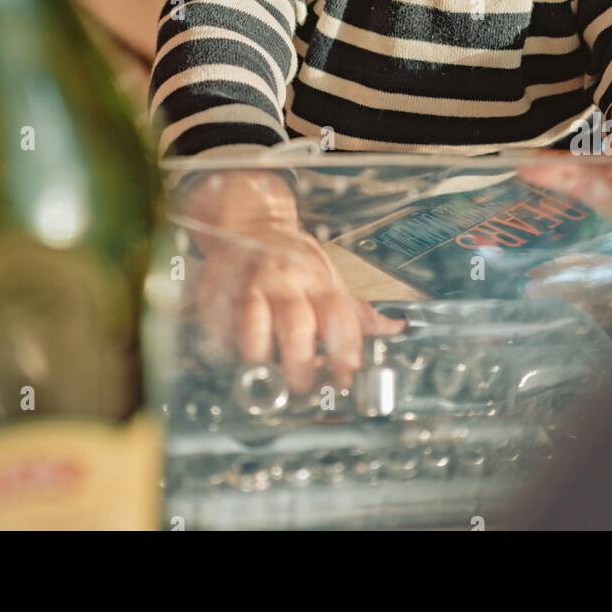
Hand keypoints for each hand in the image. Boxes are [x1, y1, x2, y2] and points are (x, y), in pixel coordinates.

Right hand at [195, 226, 404, 391]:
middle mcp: (284, 280)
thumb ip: (354, 313)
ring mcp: (247, 284)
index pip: (337, 315)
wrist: (249, 223)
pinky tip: (231, 357)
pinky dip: (224, 347)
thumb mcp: (326, 279)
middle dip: (300, 363)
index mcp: (316, 279)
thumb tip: (396, 329)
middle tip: (302, 388)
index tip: (346, 377)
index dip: (344, 349)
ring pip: (252, 323)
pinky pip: (218, 324)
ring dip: (259, 356)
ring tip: (263, 377)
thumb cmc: (291, 260)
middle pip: (295, 323)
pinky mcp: (215, 290)